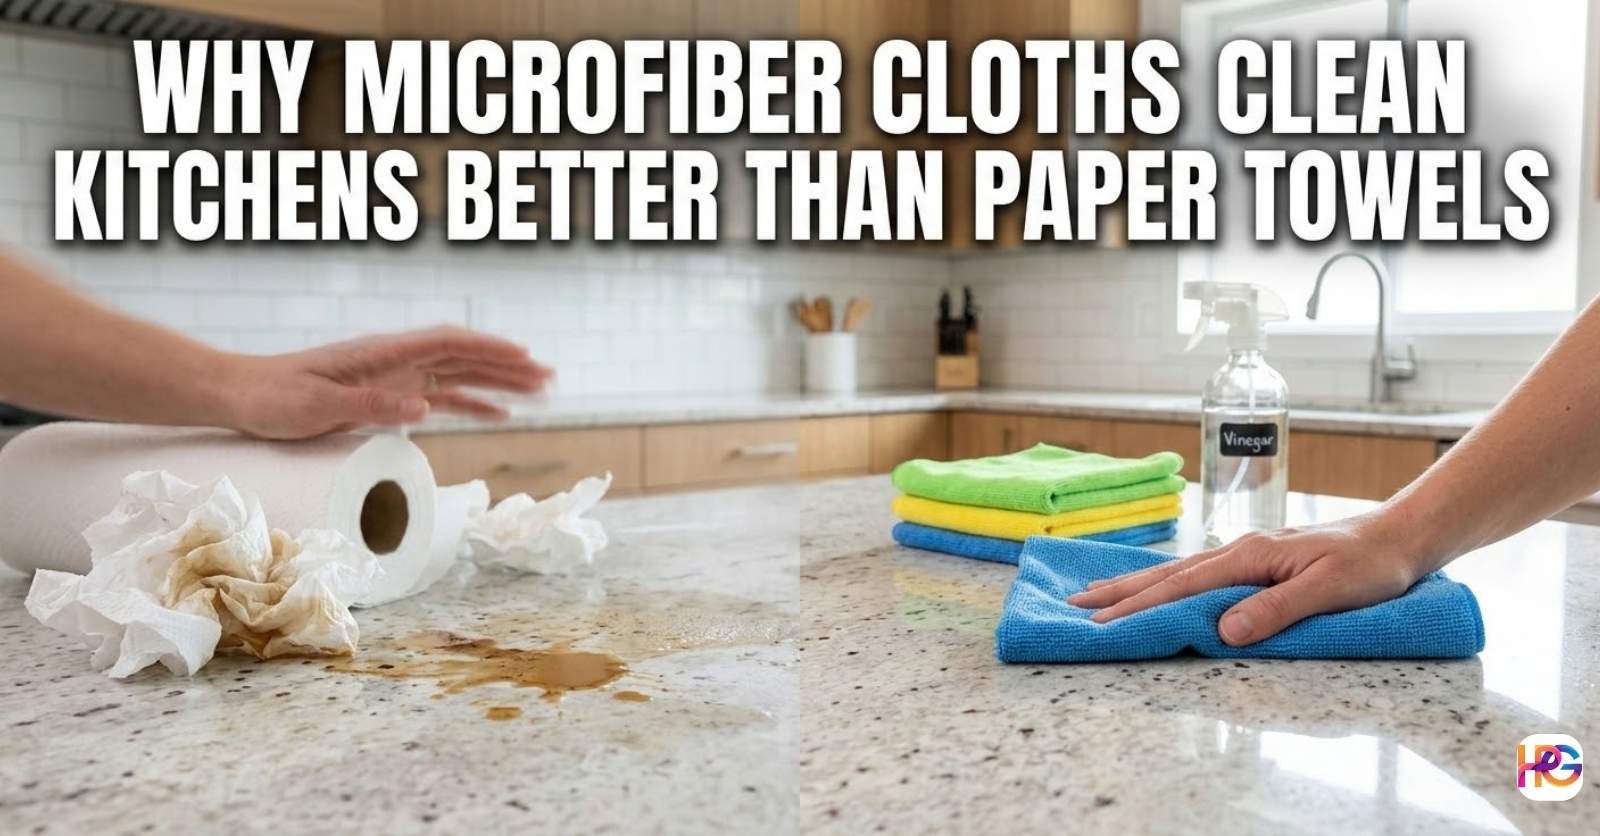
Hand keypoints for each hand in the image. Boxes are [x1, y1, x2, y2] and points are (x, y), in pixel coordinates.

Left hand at [223, 326, 552, 438]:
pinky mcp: (387, 396)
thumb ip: (372, 405)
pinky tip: (497, 414)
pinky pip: (441, 396)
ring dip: (499, 381)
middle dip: (507, 364)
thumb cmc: (274, 397)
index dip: (487, 347)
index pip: (447, 343)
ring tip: (539, 392)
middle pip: (464, 356)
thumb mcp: (319, 405)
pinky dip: (473, 402)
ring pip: (459, 374)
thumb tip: (424, 407)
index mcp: (382, 353)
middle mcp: (395, 360)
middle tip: (549, 377)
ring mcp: (394, 376)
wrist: (241, 395)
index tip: (523, 355)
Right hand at [1066, 511, 1430, 645]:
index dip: (1139, 606)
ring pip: (1177, 572)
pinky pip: (1196, 573)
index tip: (1100, 622)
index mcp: (1249, 556)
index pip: (1182, 586)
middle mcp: (1239, 551)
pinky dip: (1164, 581)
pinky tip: (1153, 586)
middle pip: (1167, 575)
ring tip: (1097, 595)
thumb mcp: (1329, 591)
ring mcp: (1245, 554)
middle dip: (1119, 592)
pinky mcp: (1255, 562)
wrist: (1401, 537)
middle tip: (1074, 606)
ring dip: (1135, 585)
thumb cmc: (1371, 565)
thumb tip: (1222, 630)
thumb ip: (1276, 610)